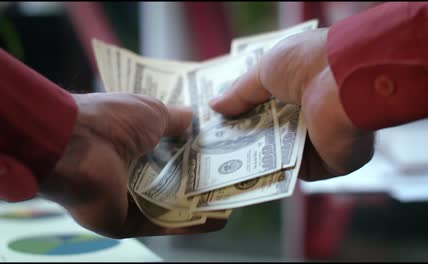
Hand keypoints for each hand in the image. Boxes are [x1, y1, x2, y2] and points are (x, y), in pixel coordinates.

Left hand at [39, 93, 225, 237]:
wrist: (76, 145)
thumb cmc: (112, 121)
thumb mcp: (153, 111)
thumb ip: (176, 119)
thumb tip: (194, 119)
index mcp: (132, 143)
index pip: (169, 151)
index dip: (195, 152)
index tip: (222, 152)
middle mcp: (130, 172)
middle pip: (173, 180)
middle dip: (201, 179)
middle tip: (233, 177)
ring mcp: (127, 199)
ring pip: (171, 205)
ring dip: (200, 204)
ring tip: (231, 200)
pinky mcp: (125, 222)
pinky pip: (163, 225)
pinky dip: (191, 224)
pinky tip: (218, 218)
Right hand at [210, 28, 374, 180]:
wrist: (345, 80)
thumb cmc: (309, 63)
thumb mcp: (266, 70)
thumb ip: (241, 92)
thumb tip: (215, 106)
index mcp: (308, 85)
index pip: (274, 102)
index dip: (247, 110)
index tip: (223, 118)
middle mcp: (318, 111)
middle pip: (277, 129)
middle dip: (248, 135)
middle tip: (217, 143)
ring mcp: (327, 138)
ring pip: (285, 153)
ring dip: (258, 157)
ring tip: (224, 161)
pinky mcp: (333, 163)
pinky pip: (298, 171)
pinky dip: (275, 172)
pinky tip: (247, 173)